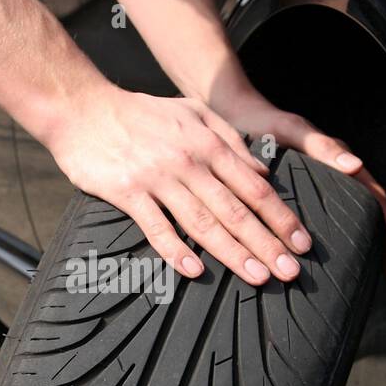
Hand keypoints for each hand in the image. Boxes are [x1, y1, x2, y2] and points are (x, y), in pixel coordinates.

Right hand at [46, 84, 316, 285]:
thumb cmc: (141, 113)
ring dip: (233, 252)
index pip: (255, 187)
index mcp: (208, 144)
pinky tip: (195, 272)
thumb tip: (264, 171)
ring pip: (202, 222)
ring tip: (257, 277)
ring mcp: (157, 178)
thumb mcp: (194, 113)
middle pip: (235, 210)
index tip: (302, 243)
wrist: (83, 108)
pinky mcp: (127, 192)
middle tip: (291, 272)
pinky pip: (156, 227)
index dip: (281, 217)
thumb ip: (231, 139)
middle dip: (267, 243)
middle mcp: (188, 162)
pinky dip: (175, 250)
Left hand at [202, 80, 385, 278]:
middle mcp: (334, 171)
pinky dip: (339, 233)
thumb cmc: (261, 120)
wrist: (235, 114)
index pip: (375, 196)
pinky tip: (336, 252)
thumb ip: (322, 146)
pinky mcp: (303, 186)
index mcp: (338, 160)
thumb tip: (354, 165)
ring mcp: (320, 180)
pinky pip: (329, 212)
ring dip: (363, 240)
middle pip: (368, 210)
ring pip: (351, 213)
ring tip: (367, 268)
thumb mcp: (293, 131)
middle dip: (381, 240)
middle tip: (385, 270)